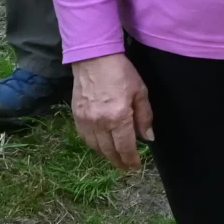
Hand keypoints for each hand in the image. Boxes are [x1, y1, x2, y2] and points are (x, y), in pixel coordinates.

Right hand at [71, 54, 155, 169]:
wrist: (94, 57)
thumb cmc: (121, 72)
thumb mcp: (140, 92)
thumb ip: (144, 116)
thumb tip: (148, 138)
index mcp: (118, 118)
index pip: (125, 147)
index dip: (131, 160)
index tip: (135, 166)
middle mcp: (100, 123)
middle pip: (109, 151)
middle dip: (119, 161)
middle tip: (126, 166)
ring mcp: (86, 120)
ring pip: (96, 147)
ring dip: (106, 155)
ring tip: (115, 157)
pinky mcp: (76, 116)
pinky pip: (84, 138)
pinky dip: (93, 145)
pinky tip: (100, 145)